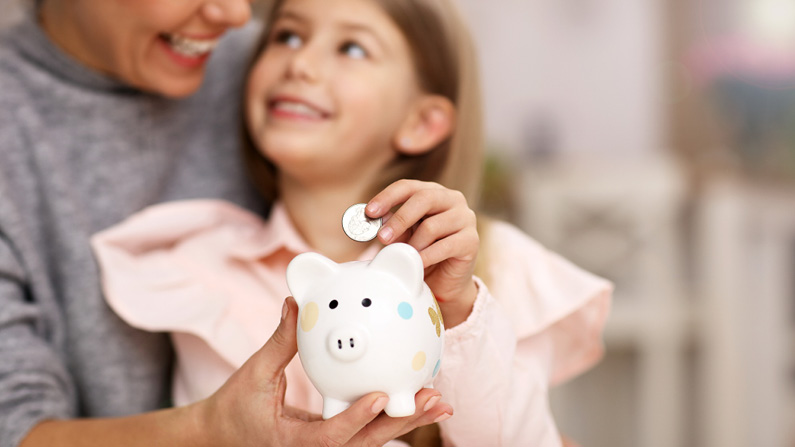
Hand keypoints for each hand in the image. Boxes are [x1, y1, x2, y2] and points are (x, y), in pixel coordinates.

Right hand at [193, 296, 452, 445]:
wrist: (222, 437)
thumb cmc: (234, 408)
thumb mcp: (253, 374)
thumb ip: (280, 343)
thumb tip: (294, 303)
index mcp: (293, 441)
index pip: (330, 435)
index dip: (356, 418)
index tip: (380, 397)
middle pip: (365, 442)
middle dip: (401, 422)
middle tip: (433, 400)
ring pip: (372, 439)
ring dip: (406, 421)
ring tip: (439, 402)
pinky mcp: (331, 443)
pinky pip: (366, 432)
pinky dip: (392, 418)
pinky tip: (417, 401)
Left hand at [367, 180, 478, 327]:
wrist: (445, 283)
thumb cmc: (422, 254)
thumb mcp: (403, 236)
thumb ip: (392, 225)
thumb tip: (374, 218)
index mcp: (433, 192)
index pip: (408, 186)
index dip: (387, 197)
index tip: (369, 212)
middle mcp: (453, 200)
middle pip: (423, 199)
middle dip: (399, 219)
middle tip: (382, 238)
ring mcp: (465, 218)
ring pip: (432, 226)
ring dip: (413, 244)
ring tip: (405, 257)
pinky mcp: (471, 240)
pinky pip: (445, 246)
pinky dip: (426, 256)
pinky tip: (417, 264)